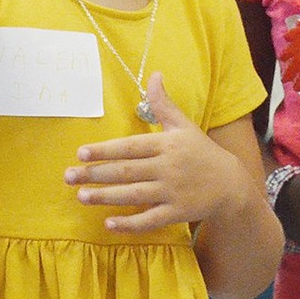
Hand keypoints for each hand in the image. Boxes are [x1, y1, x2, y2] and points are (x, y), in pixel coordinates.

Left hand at [64, 73, 247, 231]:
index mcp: (167, 144)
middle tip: (68, 176)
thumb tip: (154, 74)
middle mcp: (168, 168)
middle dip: (96, 174)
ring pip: (134, 195)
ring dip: (106, 197)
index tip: (81, 153)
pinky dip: (130, 224)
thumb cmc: (201, 152)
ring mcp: (172, 192)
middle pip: (127, 171)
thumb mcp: (183, 125)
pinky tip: (108, 224)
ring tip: (80, 196)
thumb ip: (163, 104)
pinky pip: (150, 220)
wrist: (231, 184)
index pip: (131, 147)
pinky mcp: (177, 213)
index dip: (106, 150)